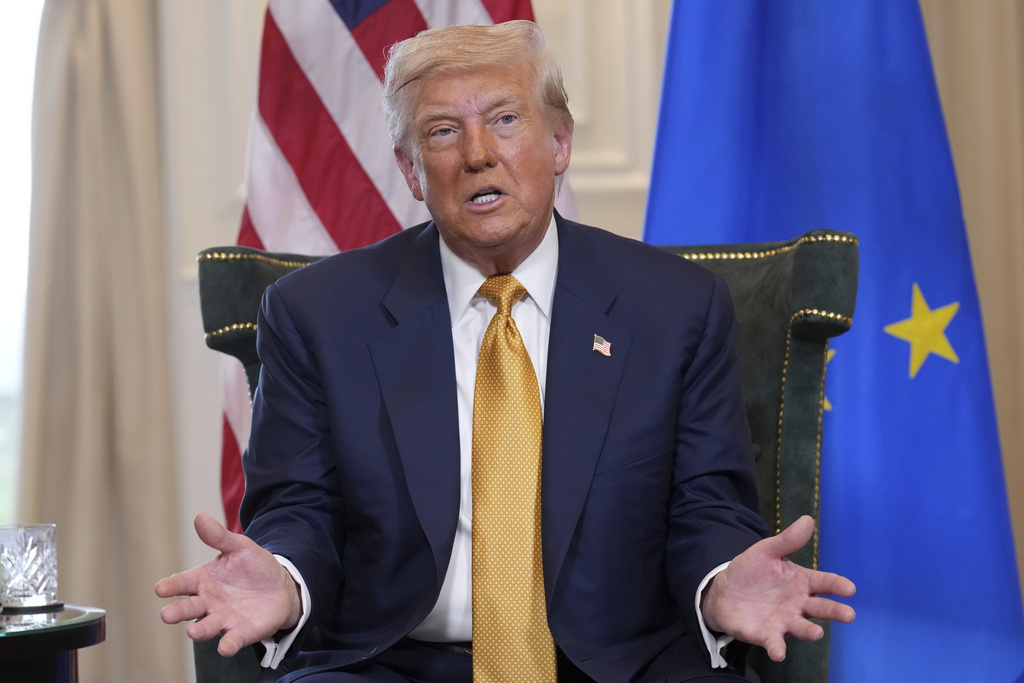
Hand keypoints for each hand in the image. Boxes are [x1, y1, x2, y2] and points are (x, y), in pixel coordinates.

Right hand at [155, 512, 302, 656]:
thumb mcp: (239, 547)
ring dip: (199, 631)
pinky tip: (225, 647)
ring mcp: (223, 619)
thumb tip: (200, 517)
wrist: (281, 586)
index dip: (171, 586)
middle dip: (178, 612)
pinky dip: (227, 645)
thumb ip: (219, 536)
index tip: (161, 589)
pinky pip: (231, 641)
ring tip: (193, 632)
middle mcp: (208, 602)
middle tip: (167, 615)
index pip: (183, 583)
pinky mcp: (240, 632)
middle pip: (188, 608)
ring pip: (206, 627)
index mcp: (203, 580)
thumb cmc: (253, 567)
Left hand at [700, 515, 855, 661]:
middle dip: (834, 611)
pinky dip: (778, 648)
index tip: (849, 588)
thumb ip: (787, 540)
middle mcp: (798, 604)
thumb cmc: (751, 571)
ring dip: (810, 632)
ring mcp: (784, 621)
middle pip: (820, 608)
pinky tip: (778, 652)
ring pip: (802, 628)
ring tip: (817, 633)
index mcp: (801, 581)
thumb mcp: (766, 551)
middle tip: (848, 614)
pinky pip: (775, 643)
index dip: (837, 585)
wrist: (723, 591)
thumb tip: (808, 520)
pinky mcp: (767, 635)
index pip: (824, 582)